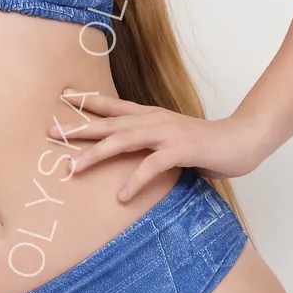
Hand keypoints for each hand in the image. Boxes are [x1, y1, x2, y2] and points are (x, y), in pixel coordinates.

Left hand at [52, 89, 267, 200]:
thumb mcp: (172, 140)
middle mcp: (154, 120)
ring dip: (96, 154)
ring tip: (73, 169)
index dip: (87, 101)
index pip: (113, 105)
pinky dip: (134, 180)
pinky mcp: (181, 150)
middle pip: (108, 122)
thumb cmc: (206, 144)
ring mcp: (167, 133)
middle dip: (78, 128)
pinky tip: (121, 195)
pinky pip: (151, 165)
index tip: (62, 98)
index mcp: (151, 116)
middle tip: (50, 132)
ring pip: (123, 140)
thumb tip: (130, 157)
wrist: (242, 139)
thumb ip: (150, 145)